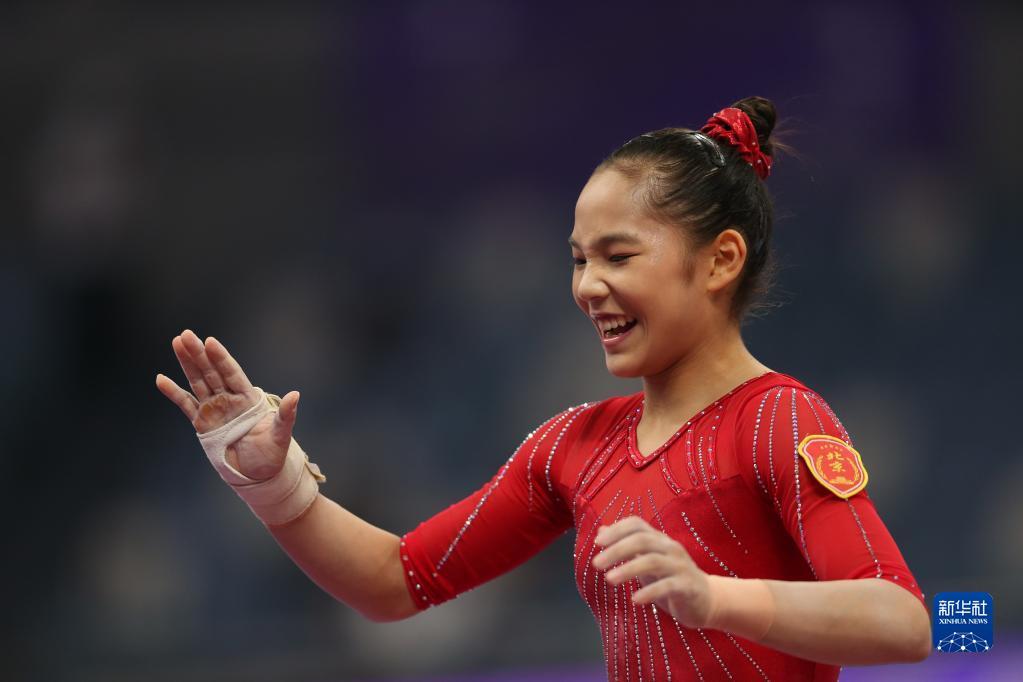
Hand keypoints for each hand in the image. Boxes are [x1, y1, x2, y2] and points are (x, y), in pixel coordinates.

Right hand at [155, 329, 299, 480]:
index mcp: (248, 398)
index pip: (232, 373)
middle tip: (185, 334)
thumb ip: (285, 415)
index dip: (221, 358)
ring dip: (187, 364)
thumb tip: (296, 395)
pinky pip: (186, 404)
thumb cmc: (272, 453)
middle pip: (211, 372)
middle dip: (199, 353)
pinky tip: (161, 379)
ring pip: (198, 381)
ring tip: (176, 343)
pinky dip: (173, 392)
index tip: (210, 341)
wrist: (257, 475)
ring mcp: (214, 409)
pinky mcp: (202, 422)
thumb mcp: (280, 434)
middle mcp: (230, 399)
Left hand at [592, 516, 712, 627]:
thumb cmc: (670, 579)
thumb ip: (626, 547)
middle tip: (596, 564)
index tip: (597, 542)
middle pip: (642, 540)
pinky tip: (635, 599)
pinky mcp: (688, 586)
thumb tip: (601, 530)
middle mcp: (670, 548)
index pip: (637, 524)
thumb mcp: (646, 561)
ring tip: (609, 580)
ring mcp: (680, 566)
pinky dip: (650, 591)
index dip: (616, 530)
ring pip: (653, 561)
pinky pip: (668, 586)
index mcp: (659, 539)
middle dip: (617, 550)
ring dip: (628, 569)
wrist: (706, 600)